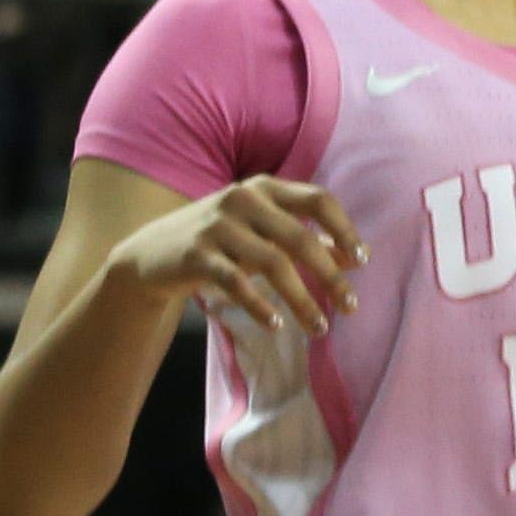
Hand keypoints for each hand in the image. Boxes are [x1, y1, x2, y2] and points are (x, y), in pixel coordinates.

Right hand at [107, 175, 365, 334]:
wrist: (152, 254)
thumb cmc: (222, 242)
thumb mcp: (262, 232)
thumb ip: (304, 239)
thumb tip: (353, 258)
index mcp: (266, 187)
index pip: (318, 199)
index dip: (344, 229)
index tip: (362, 261)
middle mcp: (244, 198)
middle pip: (300, 237)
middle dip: (330, 275)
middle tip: (351, 307)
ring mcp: (219, 224)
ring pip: (272, 263)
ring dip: (301, 299)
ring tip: (320, 328)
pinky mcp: (197, 253)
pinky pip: (235, 281)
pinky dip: (259, 304)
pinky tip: (275, 325)